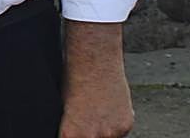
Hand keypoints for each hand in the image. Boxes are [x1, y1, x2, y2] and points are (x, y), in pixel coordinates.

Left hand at [59, 21, 133, 137]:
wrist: (94, 60)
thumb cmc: (74, 78)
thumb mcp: (64, 106)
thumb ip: (71, 125)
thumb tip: (72, 131)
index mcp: (71, 134)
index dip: (71, 134)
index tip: (72, 130)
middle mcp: (92, 137)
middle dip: (88, 133)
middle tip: (86, 119)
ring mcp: (111, 133)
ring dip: (104, 131)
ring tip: (96, 111)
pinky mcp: (126, 125)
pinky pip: (120, 131)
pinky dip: (115, 123)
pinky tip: (107, 107)